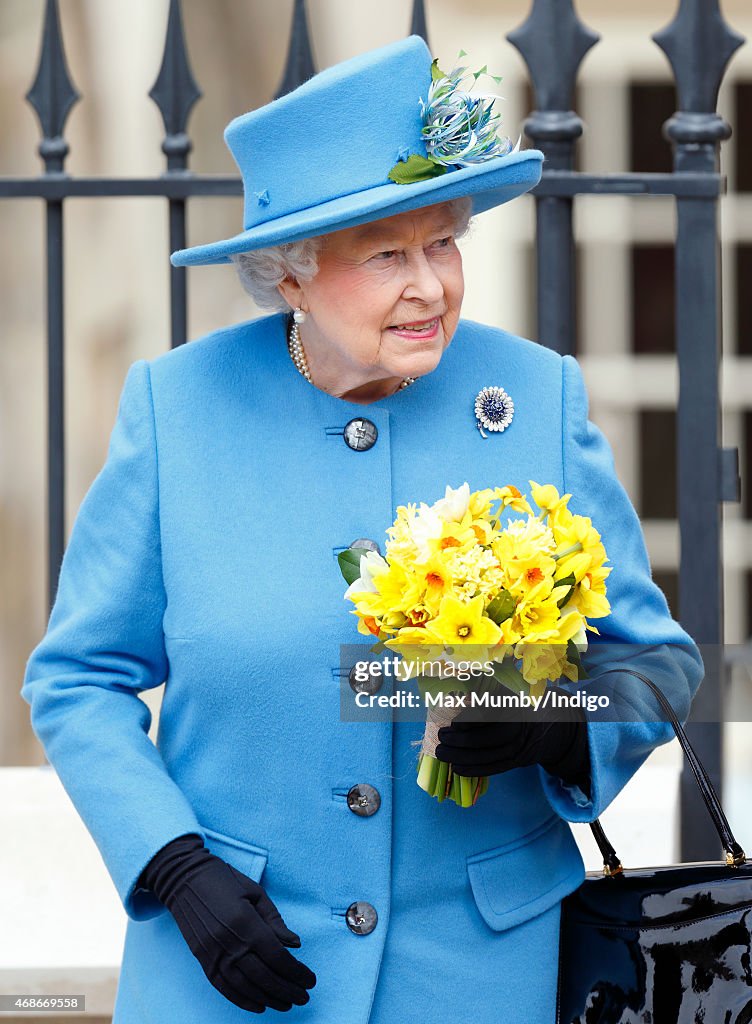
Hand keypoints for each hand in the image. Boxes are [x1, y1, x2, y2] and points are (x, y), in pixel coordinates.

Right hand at [137, 833, 316, 1012]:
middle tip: (304, 997)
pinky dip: (242, 1000)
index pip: (277, 957)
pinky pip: (224, 987)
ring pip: (245, 987)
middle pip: (264, 976)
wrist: (184, 878)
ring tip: (286, 1004)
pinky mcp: (203, 959)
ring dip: (269, 998)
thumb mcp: (255, 892)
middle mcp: (229, 943)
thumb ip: (275, 921)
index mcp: (246, 922)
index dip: (296, 972)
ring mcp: (213, 954)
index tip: (310, 980)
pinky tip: (259, 1004)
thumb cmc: (224, 879)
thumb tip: (295, 944)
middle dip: (288, 990)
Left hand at [434, 683, 591, 794]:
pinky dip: (473, 770)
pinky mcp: (515, 761)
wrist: (550, 724)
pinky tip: (456, 769)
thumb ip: (488, 684)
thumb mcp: (509, 687)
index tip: (454, 723)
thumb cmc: (520, 701)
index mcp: (514, 706)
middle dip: (459, 740)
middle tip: (440, 736)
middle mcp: (518, 728)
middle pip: (485, 739)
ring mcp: (518, 748)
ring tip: (441, 753)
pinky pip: (493, 769)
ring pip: (486, 757)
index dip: (469, 721)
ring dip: (460, 757)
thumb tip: (458, 677)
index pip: (489, 716)